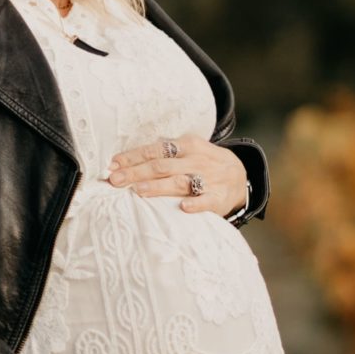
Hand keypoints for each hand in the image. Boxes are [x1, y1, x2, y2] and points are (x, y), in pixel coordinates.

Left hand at [107, 133, 248, 216]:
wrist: (241, 175)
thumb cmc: (204, 163)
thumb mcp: (188, 150)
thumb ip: (164, 153)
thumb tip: (127, 159)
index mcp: (187, 145)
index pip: (155, 149)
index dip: (133, 157)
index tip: (113, 164)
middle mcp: (196, 160)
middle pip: (162, 165)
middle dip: (137, 172)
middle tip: (115, 180)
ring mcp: (208, 179)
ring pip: (180, 182)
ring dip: (159, 186)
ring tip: (138, 190)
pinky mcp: (218, 198)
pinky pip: (206, 200)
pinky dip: (195, 204)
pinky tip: (183, 207)